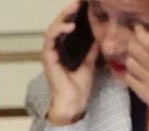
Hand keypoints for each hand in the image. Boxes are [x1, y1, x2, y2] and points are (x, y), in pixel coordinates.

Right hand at [40, 0, 99, 124]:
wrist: (74, 102)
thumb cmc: (79, 85)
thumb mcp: (90, 60)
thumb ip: (92, 47)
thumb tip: (100, 34)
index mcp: (63, 48)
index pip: (67, 26)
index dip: (74, 14)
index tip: (84, 4)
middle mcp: (54, 48)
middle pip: (59, 23)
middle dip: (69, 11)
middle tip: (80, 1)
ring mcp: (50, 52)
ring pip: (53, 27)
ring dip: (63, 16)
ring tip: (74, 7)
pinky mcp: (48, 57)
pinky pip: (51, 39)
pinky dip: (59, 30)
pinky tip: (70, 26)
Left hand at [124, 25, 148, 130]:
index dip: (141, 34)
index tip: (137, 29)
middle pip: (138, 50)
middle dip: (132, 45)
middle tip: (132, 45)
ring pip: (131, 63)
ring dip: (130, 60)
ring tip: (135, 62)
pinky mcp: (144, 93)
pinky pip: (129, 78)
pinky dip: (129, 75)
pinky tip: (135, 75)